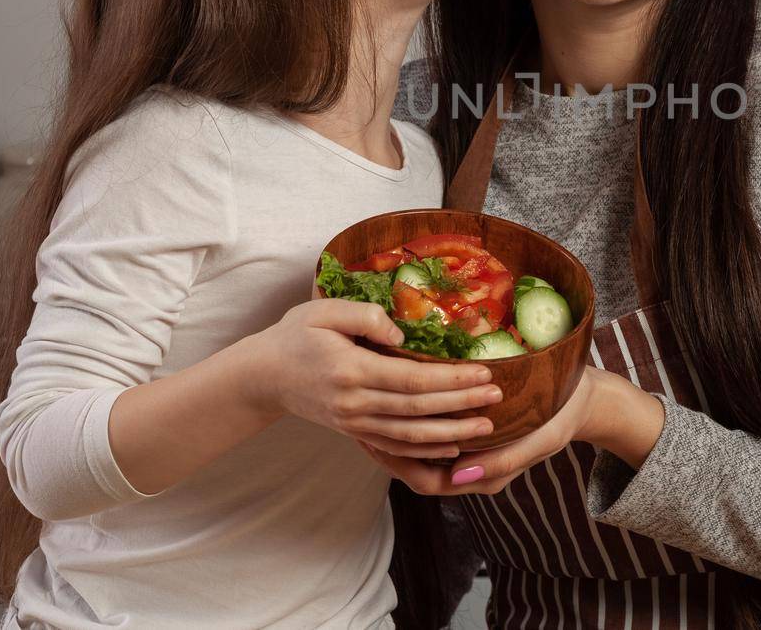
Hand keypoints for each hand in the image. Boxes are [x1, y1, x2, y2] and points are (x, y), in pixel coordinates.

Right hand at [238, 297, 501, 458]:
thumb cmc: (295, 335)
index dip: (451, 380)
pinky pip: (395, 447)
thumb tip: (402, 333)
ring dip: (451, 433)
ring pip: (410, 436)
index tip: (483, 374)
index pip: (412, 380)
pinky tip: (453, 447)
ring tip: (486, 426)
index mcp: (351, 371)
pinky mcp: (355, 432)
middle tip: (497, 397)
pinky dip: (426, 450)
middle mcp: (355, 403)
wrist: (263, 375)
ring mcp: (354, 423)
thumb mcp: (323, 311)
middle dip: (461, 405)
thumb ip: (364, 315)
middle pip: (418, 411)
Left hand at [361, 368, 663, 494]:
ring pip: (419, 449)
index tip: (370, 436)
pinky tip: (395, 393)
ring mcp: (469, 451)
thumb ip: (503, 460)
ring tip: (366, 405)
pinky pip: (431, 432)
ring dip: (392, 430)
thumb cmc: (562, 415)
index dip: (394, 461)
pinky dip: (410, 417)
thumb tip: (458, 477)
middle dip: (384, 446)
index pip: (424, 480)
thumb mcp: (539, 438)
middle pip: (414, 466)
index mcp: (482, 477)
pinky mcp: (469, 431)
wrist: (584, 399)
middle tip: (354, 418)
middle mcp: (469, 469)